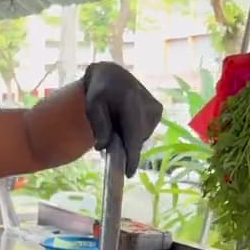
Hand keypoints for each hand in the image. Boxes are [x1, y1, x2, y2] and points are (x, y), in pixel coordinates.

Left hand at [82, 62, 162, 176]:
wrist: (113, 76)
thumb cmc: (99, 92)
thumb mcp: (92, 107)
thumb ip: (98, 126)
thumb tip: (103, 147)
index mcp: (131, 101)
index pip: (134, 134)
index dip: (131, 156)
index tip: (128, 173)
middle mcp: (148, 105)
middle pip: (136, 139)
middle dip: (123, 146)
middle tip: (110, 140)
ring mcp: (155, 108)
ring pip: (140, 137)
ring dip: (127, 138)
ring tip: (117, 123)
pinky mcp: (158, 111)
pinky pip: (144, 132)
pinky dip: (133, 132)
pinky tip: (126, 120)